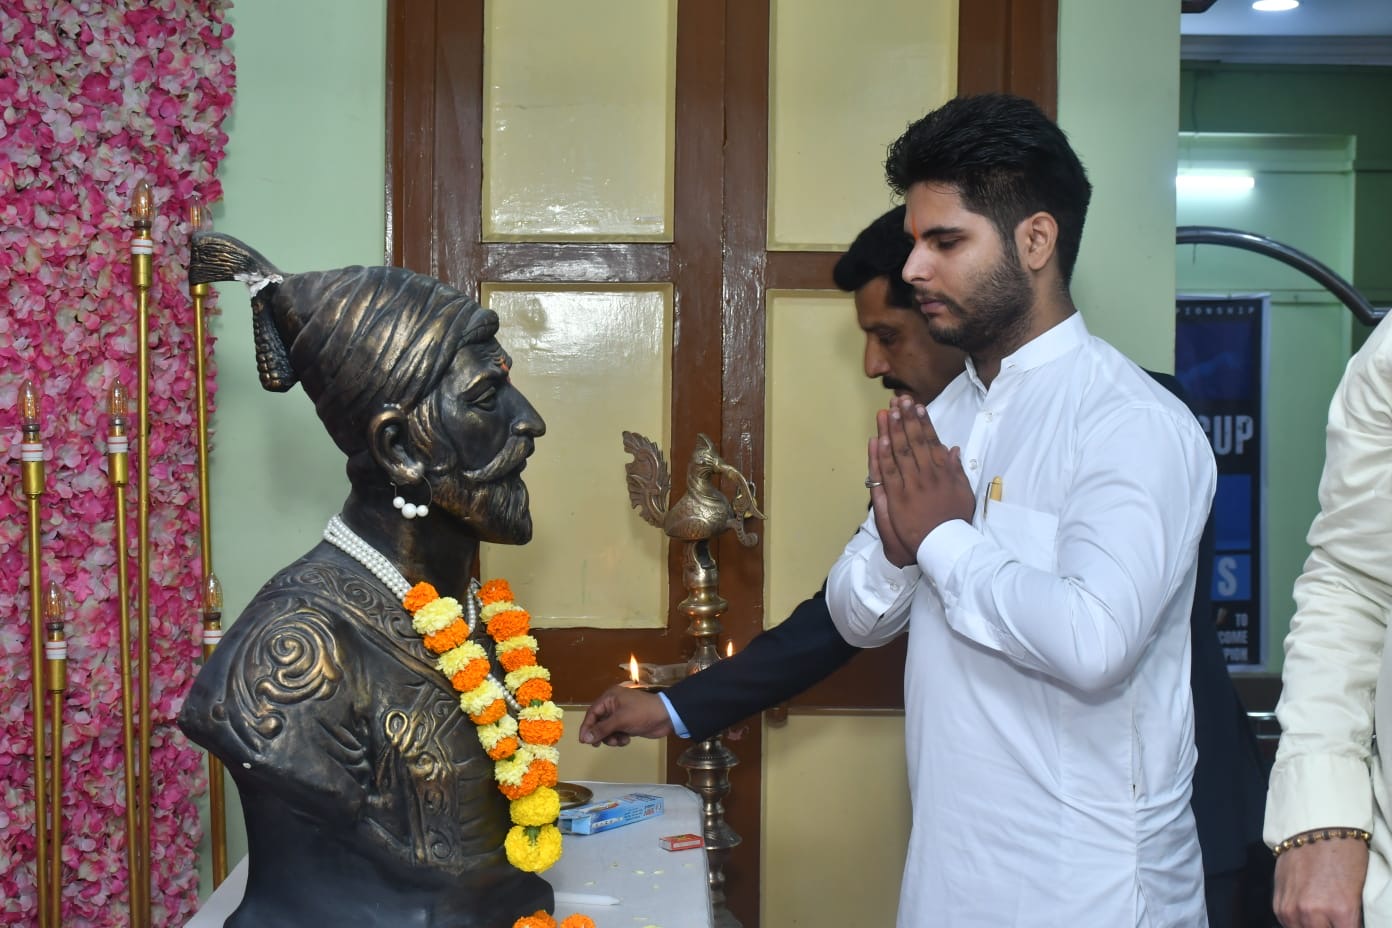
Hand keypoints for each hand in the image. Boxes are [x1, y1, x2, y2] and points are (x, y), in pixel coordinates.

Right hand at [578, 684, 673, 746]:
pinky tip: (627, 740)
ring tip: (619, 740)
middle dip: (601, 734)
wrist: (666, 716)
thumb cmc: (642, 713)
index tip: (583, 740)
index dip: (587, 727)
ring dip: (611, 738)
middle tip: (599, 744)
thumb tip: (585, 738)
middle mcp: (613, 705)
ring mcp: (621, 714)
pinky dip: (619, 738)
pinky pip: (616, 733)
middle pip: (598, 722)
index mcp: (610, 698)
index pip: (592, 713)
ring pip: (607, 730)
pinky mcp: (628, 723)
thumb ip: (602, 729)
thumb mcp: (620, 720)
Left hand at [874, 396, 973, 561]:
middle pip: (914, 441)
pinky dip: (882, 455)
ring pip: (899, 452)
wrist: (944, 545)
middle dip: (906, 419)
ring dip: (893, 430)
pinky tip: (878, 438)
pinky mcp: (897, 497)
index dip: (923, 422)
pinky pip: (888, 472)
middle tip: (899, 400)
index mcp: (943, 472)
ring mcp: (911, 485)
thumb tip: (953, 450)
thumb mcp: (964, 493)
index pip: (931, 441)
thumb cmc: (955, 520)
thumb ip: (957, 470)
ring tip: (888, 411)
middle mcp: (927, 474)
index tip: (917, 406)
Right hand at [1273, 836, 1368, 927]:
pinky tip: (1304, 912)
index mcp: (1341, 911)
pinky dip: (1296, 921)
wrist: (1315, 829)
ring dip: (1310, 925)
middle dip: (1328, 926)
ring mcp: (1292, 908)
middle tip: (1331, 918)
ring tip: (1318, 916)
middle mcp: (1313, 913)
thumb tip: (1341, 924)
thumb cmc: (1343, 854)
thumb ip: (1348, 917)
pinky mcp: (1278, 902)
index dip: (1347, 927)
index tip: (1343, 921)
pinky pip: (1287, 922)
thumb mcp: (1357, 891)